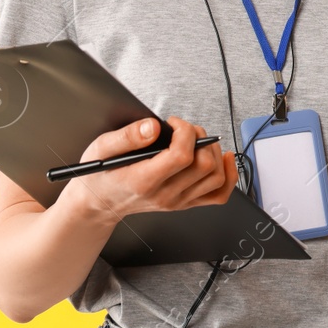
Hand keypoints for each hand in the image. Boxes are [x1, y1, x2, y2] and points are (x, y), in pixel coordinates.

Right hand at [69, 116, 235, 222]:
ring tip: (197, 141)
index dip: (185, 132)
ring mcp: (178, 202)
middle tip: (184, 129)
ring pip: (216, 177)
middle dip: (200, 137)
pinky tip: (223, 159)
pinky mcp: (186, 204)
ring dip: (214, 152)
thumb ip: (127, 136)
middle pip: (203, 165)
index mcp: (143, 181)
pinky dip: (228, 175)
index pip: (181, 156)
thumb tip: (154, 128)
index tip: (174, 123)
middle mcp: (165, 195)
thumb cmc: (100, 175)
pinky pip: (219, 195)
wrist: (99, 204)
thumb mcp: (101, 149)